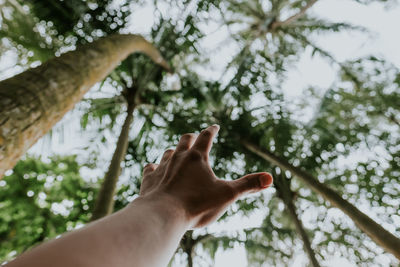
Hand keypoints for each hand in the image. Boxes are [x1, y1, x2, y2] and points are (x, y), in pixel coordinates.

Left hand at [139, 125, 272, 227]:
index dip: (212, 131)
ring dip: (173, 151)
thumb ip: (248, 185)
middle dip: (192, 137)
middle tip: (194, 136)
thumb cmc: (197, 205)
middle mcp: (178, 157)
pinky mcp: (149, 179)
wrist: (163, 215)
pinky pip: (150, 168)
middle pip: (185, 140)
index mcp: (197, 157)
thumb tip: (270, 178)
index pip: (206, 136)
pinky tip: (153, 168)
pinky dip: (153, 167)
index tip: (214, 126)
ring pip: (167, 153)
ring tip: (175, 152)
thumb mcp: (227, 195)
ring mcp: (162, 167)